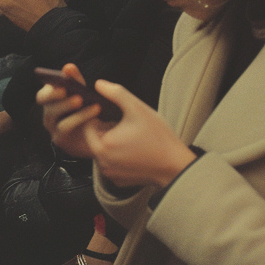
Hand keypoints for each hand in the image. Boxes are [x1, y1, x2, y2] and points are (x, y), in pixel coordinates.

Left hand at [38, 64, 195, 186]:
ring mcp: (110, 174)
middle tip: (126, 124)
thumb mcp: (137, 108)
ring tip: (132, 136)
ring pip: (103, 149)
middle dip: (107, 128)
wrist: (176, 166)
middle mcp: (102, 163)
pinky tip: (134, 150)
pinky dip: (119, 155)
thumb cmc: (158, 138)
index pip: (87, 124)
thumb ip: (115, 92)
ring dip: (112, 141)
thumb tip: (98, 84)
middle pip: (95, 137)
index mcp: (102, 146)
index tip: (113, 113)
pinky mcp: (119, 181)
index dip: (99, 115)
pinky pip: (111, 162)